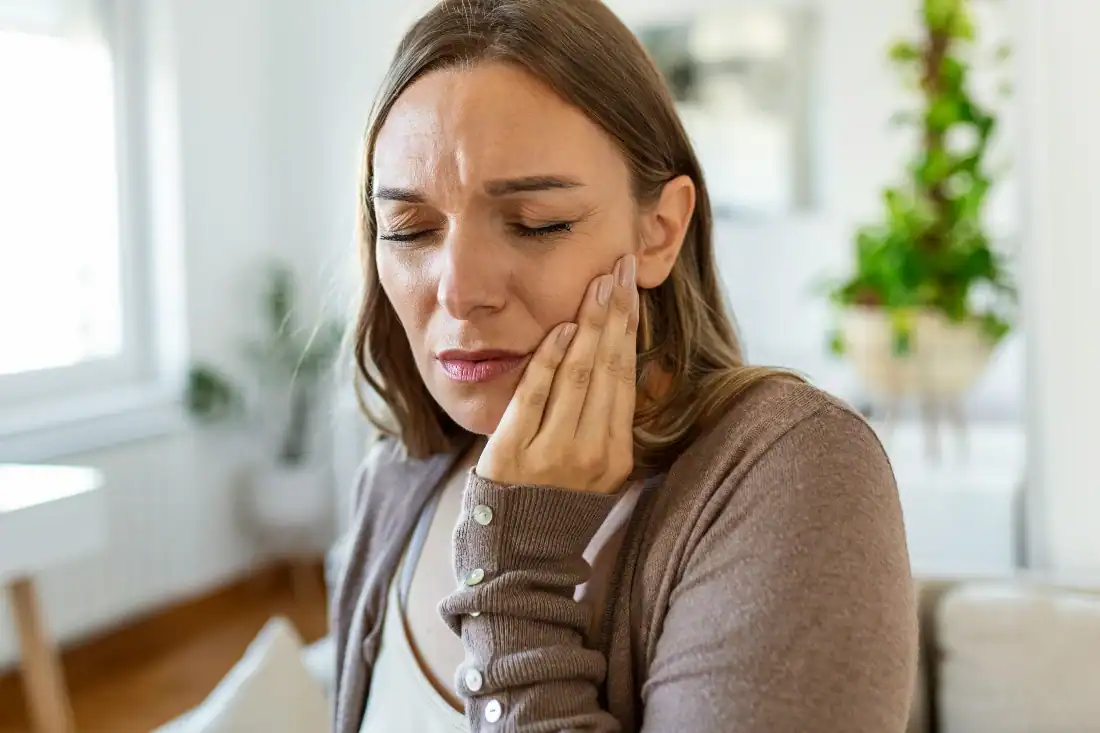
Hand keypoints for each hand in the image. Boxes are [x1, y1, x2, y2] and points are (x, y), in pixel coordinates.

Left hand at [477, 254, 638, 493]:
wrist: (518, 553)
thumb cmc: (557, 501)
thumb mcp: (597, 468)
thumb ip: (606, 419)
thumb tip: (617, 355)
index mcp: (617, 455)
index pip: (626, 377)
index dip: (630, 329)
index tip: (632, 288)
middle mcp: (591, 453)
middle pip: (608, 368)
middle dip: (616, 313)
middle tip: (621, 268)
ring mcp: (553, 454)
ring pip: (578, 376)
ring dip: (589, 325)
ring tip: (598, 285)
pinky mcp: (513, 453)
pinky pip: (535, 396)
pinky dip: (550, 359)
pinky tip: (562, 328)